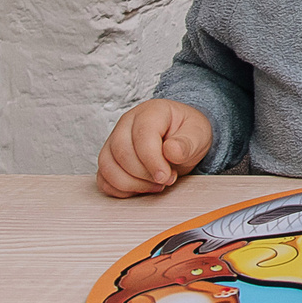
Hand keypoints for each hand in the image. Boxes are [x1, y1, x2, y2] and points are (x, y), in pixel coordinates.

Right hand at [98, 99, 213, 196]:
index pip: (142, 136)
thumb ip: (187, 143)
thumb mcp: (198, 134)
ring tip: (155, 185)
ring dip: (132, 184)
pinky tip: (141, 188)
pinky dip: (120, 190)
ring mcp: (114, 141)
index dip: (153, 161)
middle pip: (122, 153)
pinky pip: (103, 178)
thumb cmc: (187, 133)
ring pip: (108, 166)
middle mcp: (127, 123)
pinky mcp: (109, 159)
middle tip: (166, 179)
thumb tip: (171, 151)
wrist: (180, 138)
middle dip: (144, 174)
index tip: (167, 176)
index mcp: (150, 112)